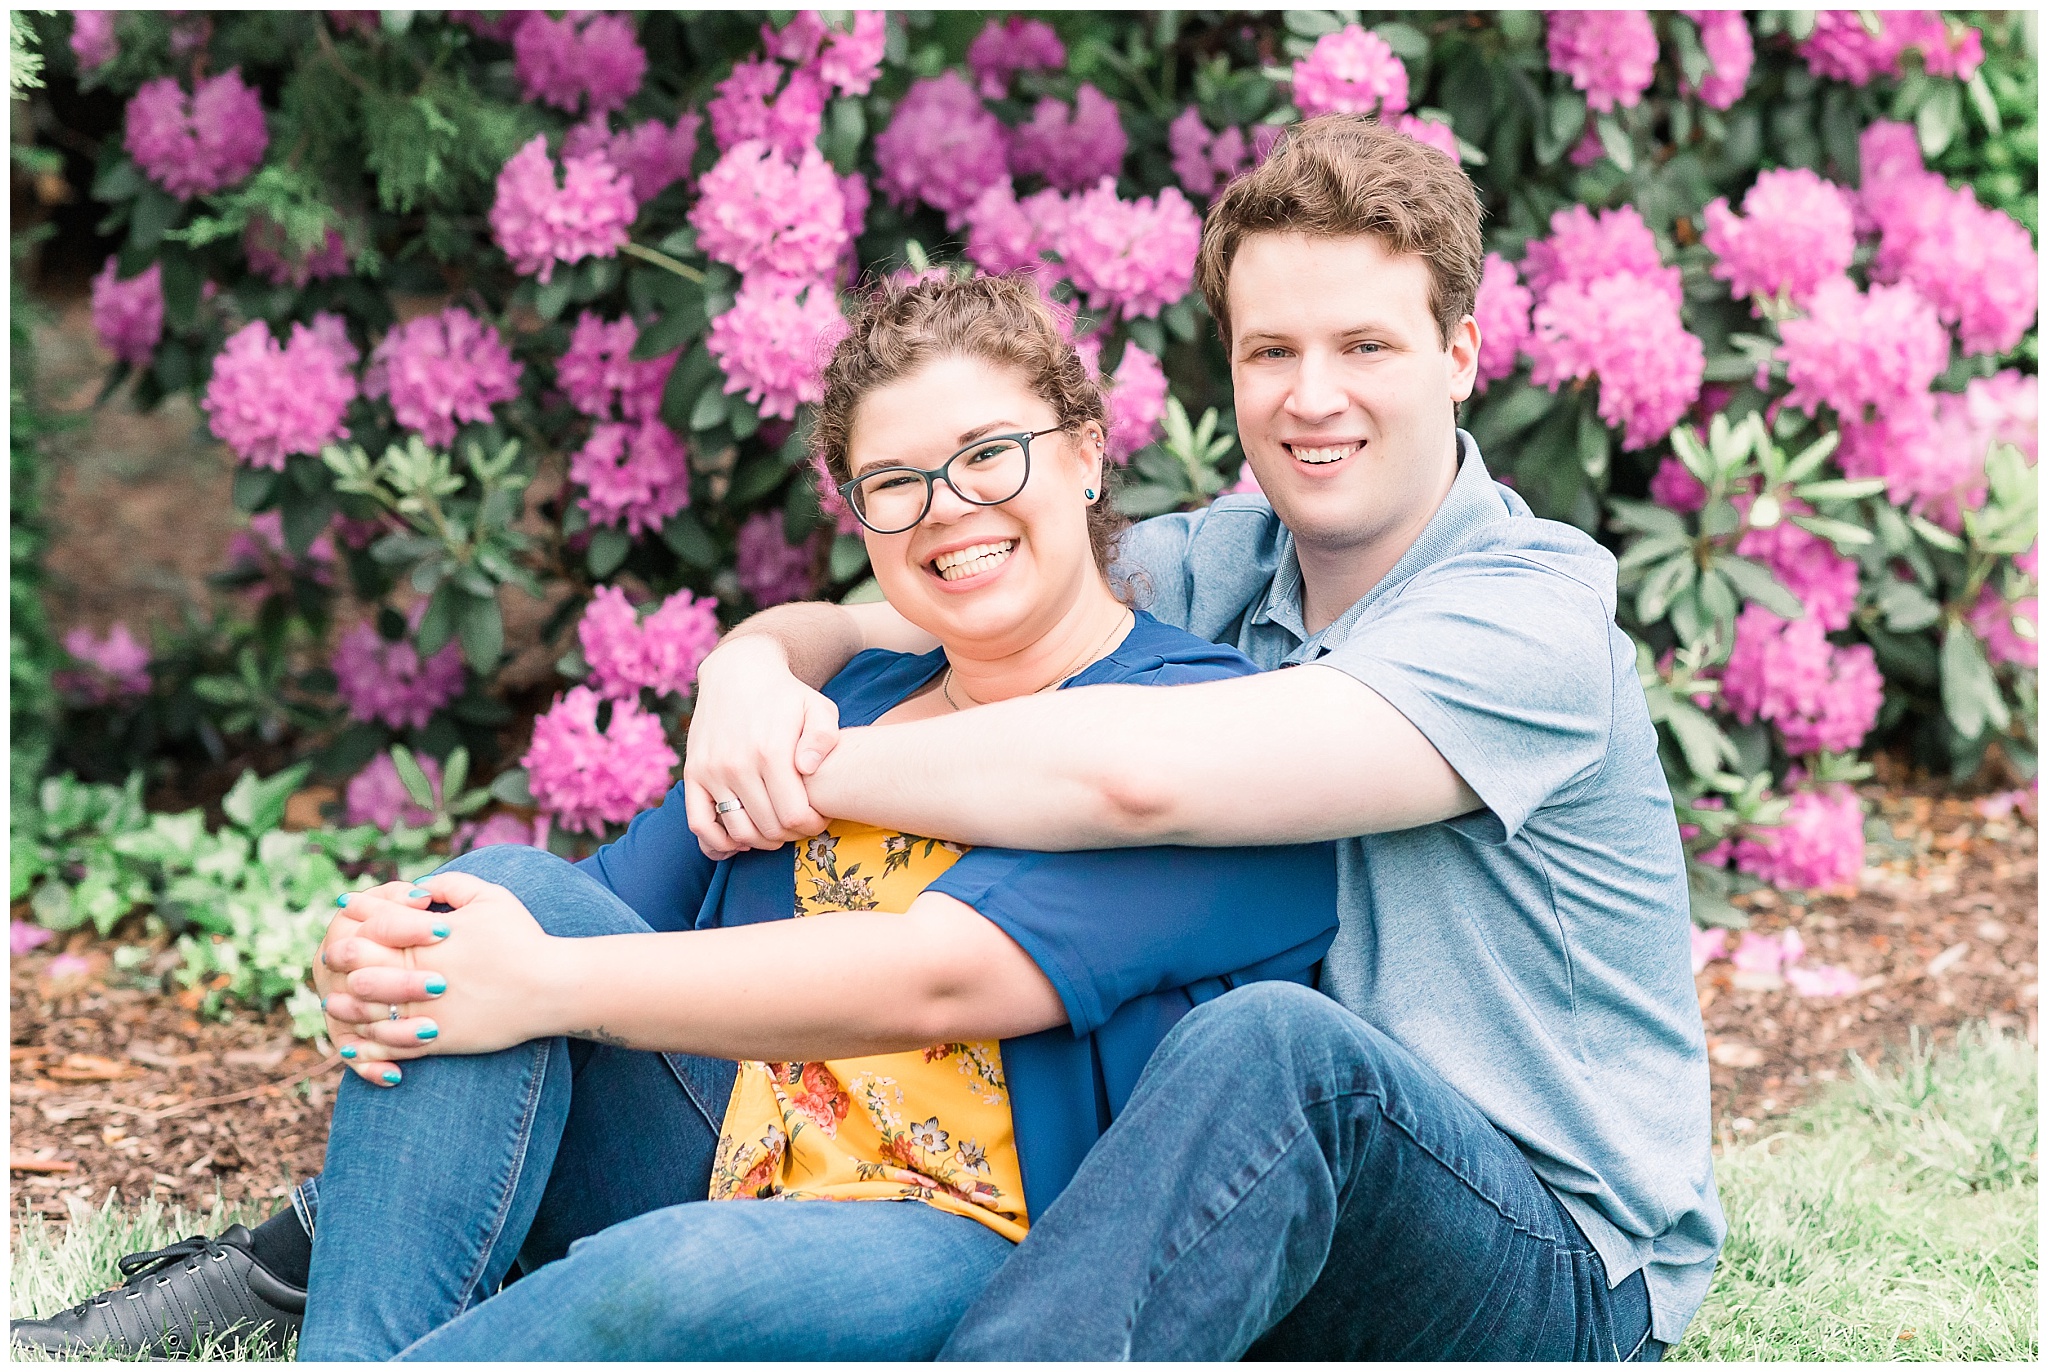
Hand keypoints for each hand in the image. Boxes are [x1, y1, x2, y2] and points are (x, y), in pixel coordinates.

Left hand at [321, 872, 557, 1063]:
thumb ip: (451, 885)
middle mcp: (420, 971)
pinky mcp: (437, 1039)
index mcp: (429, 936)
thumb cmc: (523, 940)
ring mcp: (426, 1009)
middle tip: (330, 954)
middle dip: (340, 956)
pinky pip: (391, 1045)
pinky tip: (357, 1041)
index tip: (344, 903)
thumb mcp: (491, 897)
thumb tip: (419, 885)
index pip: (379, 918)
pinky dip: (369, 1046)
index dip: (358, 908)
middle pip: (360, 963)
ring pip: (367, 1009)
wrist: (551, 987)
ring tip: (333, 1000)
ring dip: (344, 1004)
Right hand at [683, 635, 838, 856]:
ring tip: (776, 829)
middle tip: (800, 824)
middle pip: (769, 828)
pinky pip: (700, 824)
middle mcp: (737, 765)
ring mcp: (711, 770)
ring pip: (738, 831)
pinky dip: (719, 843)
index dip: (811, 826)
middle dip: (790, 834)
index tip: (818, 819)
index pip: (794, 815)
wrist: (738, 672)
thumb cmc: (786, 696)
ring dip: (761, 841)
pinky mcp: (693, 773)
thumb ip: (824, 737)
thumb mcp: (818, 706)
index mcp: (771, 752)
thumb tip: (808, 768)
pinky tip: (739, 841)